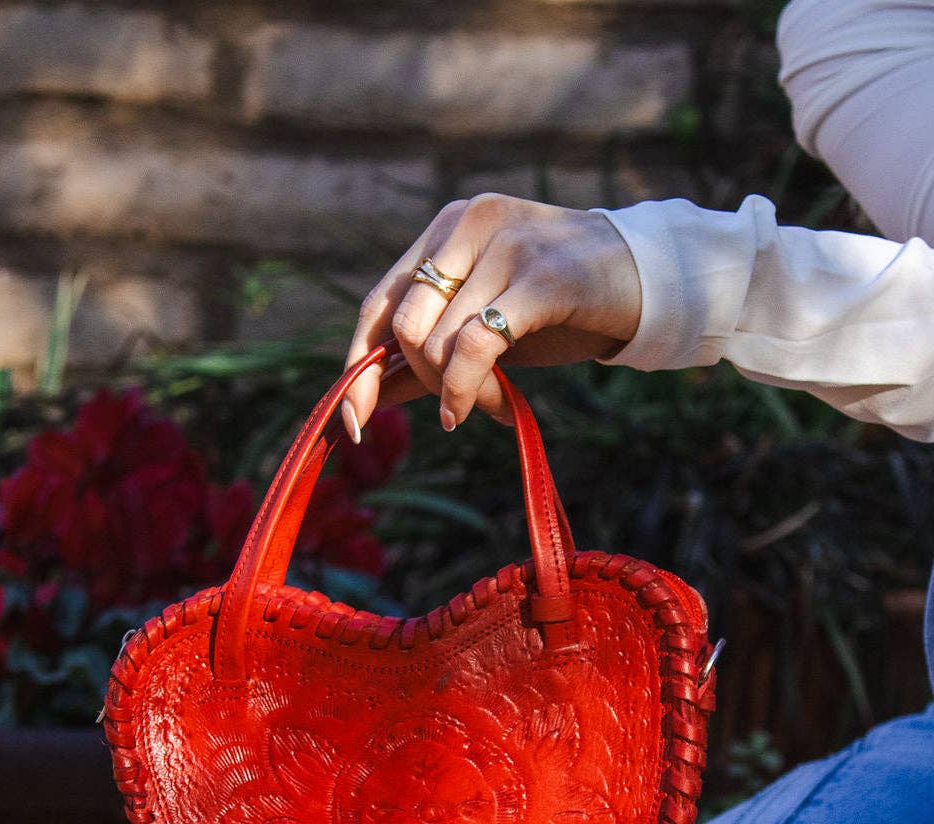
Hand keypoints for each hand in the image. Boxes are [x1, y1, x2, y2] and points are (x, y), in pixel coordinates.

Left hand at [341, 193, 641, 438]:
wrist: (647, 281)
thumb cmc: (560, 306)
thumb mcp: (485, 322)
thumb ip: (428, 349)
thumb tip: (366, 396)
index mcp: (446, 230)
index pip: (379, 304)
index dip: (357, 367)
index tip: (350, 424)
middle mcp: (468, 225)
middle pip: (404, 328)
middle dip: (426, 387)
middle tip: (460, 415)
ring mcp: (504, 245)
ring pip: (438, 343)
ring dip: (460, 396)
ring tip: (492, 408)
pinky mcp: (539, 277)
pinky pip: (476, 348)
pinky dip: (472, 392)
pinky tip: (498, 412)